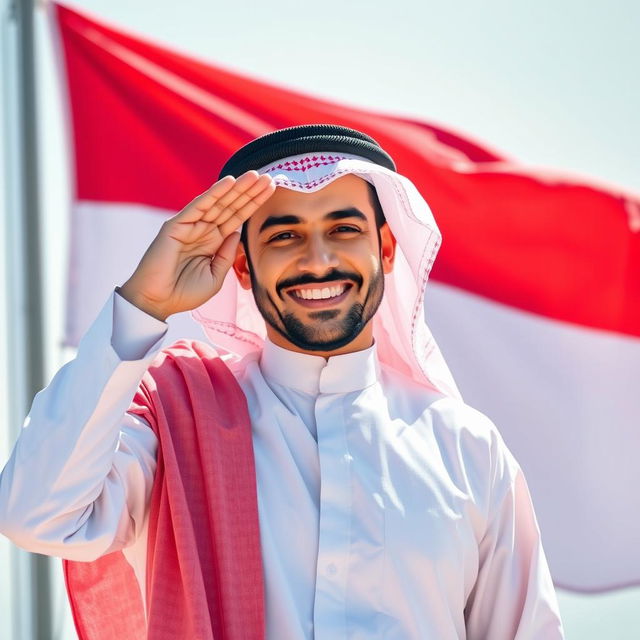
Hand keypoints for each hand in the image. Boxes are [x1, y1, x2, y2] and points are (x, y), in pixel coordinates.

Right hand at [118, 170, 274, 320]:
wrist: (158, 302)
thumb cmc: (184, 293)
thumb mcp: (215, 276)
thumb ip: (227, 255)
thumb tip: (237, 232)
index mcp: (213, 241)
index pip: (238, 218)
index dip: (253, 204)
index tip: (271, 191)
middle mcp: (203, 230)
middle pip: (231, 206)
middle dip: (250, 192)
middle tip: (270, 177)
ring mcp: (190, 225)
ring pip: (218, 202)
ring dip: (237, 188)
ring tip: (255, 175)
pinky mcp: (177, 225)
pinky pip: (199, 205)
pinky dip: (214, 193)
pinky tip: (230, 181)